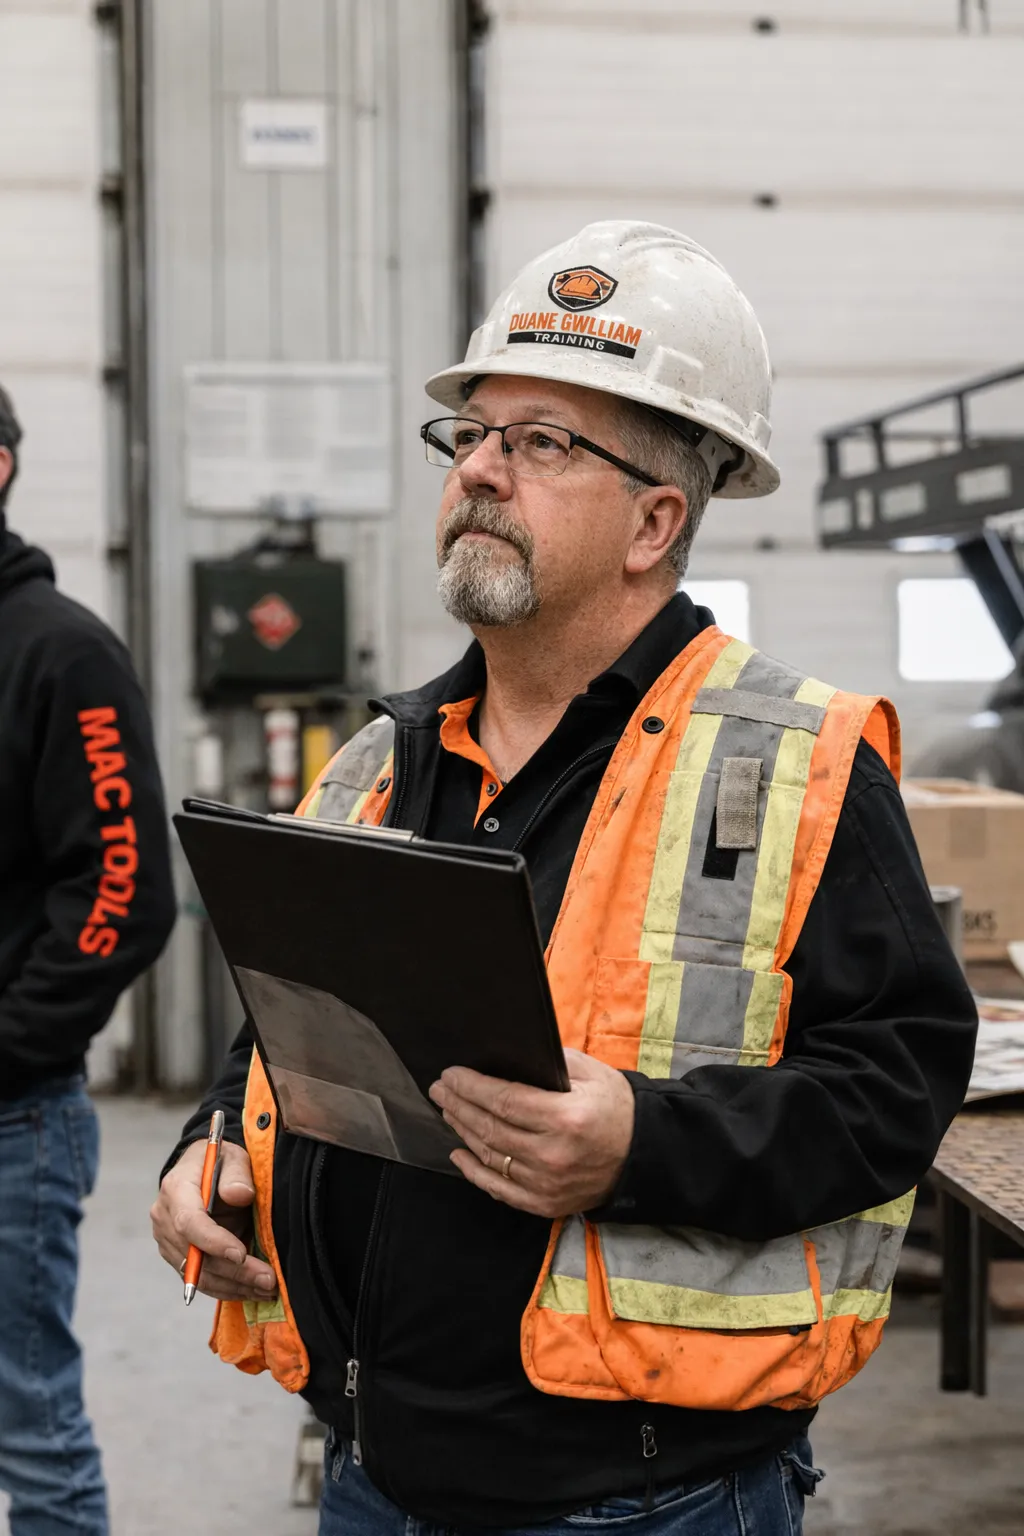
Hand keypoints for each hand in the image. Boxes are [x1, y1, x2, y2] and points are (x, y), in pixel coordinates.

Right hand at [150, 1139, 277, 1302]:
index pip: (189, 1222)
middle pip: (196, 1255)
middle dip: (234, 1272)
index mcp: (176, 1189)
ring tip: (268, 1288)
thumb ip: (237, 1174)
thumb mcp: (234, 1157)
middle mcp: (165, 1218)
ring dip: (234, 1286)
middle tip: (269, 1280)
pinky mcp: (178, 1257)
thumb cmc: (223, 1162)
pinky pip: (201, 1279)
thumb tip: (240, 1195)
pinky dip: (228, 1288)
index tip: (240, 1254)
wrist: (206, 1171)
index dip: (213, 1242)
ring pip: (199, 1275)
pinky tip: (253, 1289)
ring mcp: (168, 1241)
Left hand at [428, 1049, 634, 1216]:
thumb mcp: (591, 1073)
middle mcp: (553, 1154)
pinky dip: (474, 1171)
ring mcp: (547, 1183)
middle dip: (459, 1105)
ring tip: (448, 1111)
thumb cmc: (616, 1108)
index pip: (504, 1100)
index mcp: (566, 1117)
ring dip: (463, 1131)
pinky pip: (499, 1189)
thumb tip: (507, 1053)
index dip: (471, 1087)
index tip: (451, 1075)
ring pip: (491, 1156)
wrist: (643, 1156)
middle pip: (491, 1128)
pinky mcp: (544, 1204)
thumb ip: (550, 1062)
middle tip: (439, 1089)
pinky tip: (459, 1152)